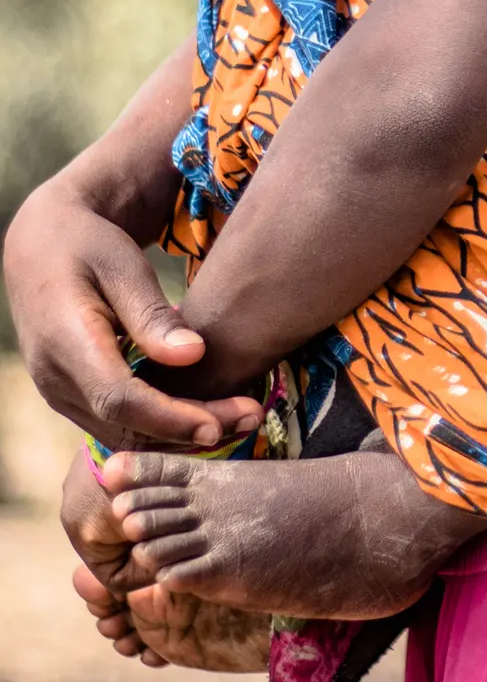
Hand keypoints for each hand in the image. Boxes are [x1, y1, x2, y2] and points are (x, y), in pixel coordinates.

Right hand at [6, 175, 261, 448]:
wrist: (40, 248)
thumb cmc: (87, 245)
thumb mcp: (122, 265)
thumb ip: (152, 314)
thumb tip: (193, 355)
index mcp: (66, 341)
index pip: (119, 400)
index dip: (171, 418)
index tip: (221, 423)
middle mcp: (56, 378)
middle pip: (124, 426)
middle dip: (187, 433)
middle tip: (251, 416)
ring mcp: (60, 392)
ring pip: (120, 434)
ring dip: (178, 435)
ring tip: (239, 417)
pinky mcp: (72, 396)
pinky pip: (115, 424)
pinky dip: (159, 426)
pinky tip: (204, 411)